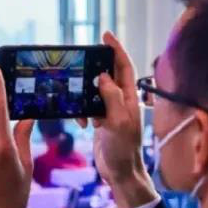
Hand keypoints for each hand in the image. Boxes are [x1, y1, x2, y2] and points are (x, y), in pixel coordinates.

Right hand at [76, 32, 156, 207]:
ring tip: (78, 98)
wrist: (121, 173)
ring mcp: (111, 111)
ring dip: (85, 93)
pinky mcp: (102, 121)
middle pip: (108, 75)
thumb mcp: (118, 122)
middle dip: (95, 67)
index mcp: (129, 98)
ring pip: (95, 91)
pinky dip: (82, 111)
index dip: (116, 50)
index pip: (123, 67)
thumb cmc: (124, 150)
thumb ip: (111, 97)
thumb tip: (103, 76)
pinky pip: (89, 108)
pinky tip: (82, 122)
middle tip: (81, 60)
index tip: (106, 35)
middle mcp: (121, 101)